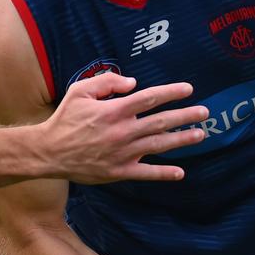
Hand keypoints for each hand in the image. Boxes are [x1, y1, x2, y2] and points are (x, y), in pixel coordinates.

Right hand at [38, 73, 206, 183]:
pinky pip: (147, 173)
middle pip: (161, 121)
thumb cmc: (65, 119)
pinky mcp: (120, 171)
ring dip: (182, 140)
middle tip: (205, 112)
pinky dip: (164, 173)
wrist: (49, 151)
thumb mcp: (80, 91)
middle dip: (186, 115)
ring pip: (159, 145)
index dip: (171, 93)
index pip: (149, 98)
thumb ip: (106, 81)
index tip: (188, 89)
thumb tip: (133, 83)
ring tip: (201, 134)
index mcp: (114, 110)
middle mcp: (123, 131)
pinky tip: (180, 173)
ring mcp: (123, 153)